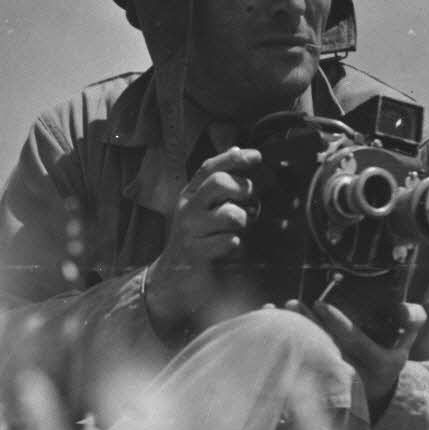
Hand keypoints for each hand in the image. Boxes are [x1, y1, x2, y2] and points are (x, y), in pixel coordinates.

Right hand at [145, 146, 261, 333]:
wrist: (171, 279)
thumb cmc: (195, 239)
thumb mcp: (204, 207)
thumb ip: (219, 184)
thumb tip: (237, 150)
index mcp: (191, 194)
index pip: (210, 167)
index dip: (233, 158)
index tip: (257, 156)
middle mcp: (188, 208)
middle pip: (219, 182)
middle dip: (242, 188)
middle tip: (249, 200)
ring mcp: (190, 230)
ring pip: (229, 213)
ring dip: (242, 219)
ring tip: (239, 229)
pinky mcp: (195, 252)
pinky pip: (227, 241)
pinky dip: (235, 243)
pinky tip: (231, 246)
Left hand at [286, 299, 426, 406]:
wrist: (376, 395)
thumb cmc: (388, 360)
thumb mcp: (405, 343)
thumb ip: (410, 321)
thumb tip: (404, 306)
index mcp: (377, 364)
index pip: (354, 341)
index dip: (337, 323)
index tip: (321, 304)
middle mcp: (354, 374)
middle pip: (326, 347)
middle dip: (308, 325)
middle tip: (294, 303)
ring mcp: (334, 381)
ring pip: (308, 355)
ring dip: (292, 333)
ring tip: (278, 310)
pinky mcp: (316, 383)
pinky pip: (296, 363)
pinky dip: (282, 346)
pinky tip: (269, 325)